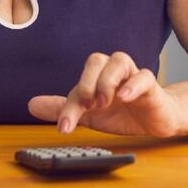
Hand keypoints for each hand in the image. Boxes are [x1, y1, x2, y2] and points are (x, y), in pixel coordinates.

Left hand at [28, 51, 182, 137]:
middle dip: (87, 82)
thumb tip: (32, 104)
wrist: (156, 120)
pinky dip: (132, 85)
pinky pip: (143, 76)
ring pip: (119, 60)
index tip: (65, 128)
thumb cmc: (123, 113)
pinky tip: (124, 97)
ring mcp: (132, 77)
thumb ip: (65, 109)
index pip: (78, 85)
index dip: (69, 107)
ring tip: (104, 102)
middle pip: (96, 60)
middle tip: (88, 105)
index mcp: (97, 78)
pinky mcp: (151, 85)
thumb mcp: (91, 116)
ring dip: (107, 81)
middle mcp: (113, 72)